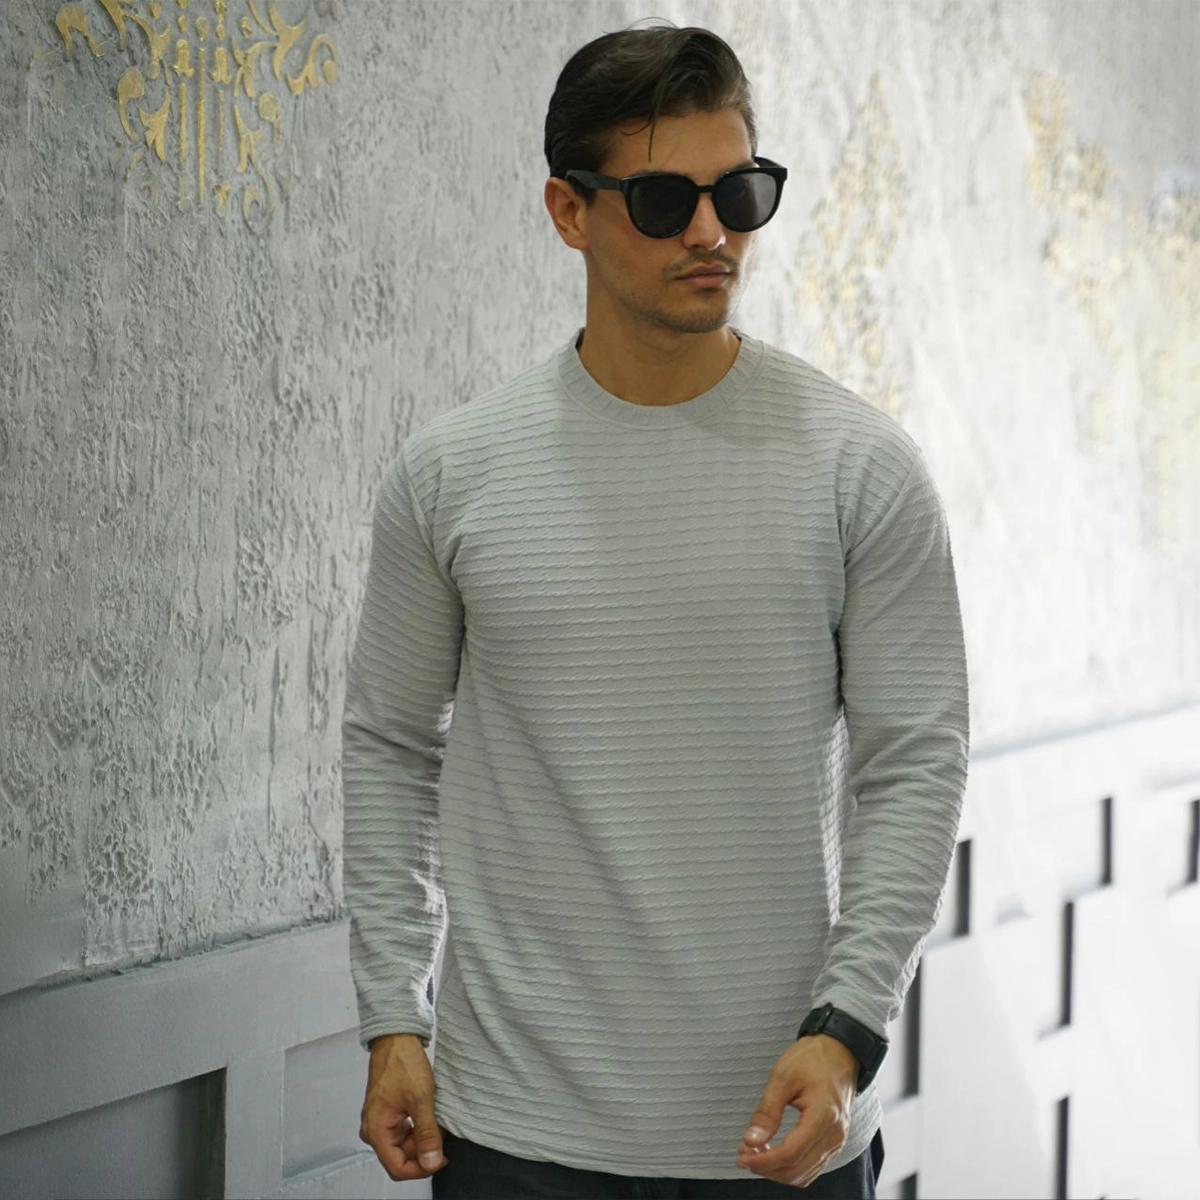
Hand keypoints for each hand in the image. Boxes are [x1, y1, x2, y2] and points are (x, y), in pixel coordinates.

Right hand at [359, 1033, 448, 1180]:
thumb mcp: (421, 1099)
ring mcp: (380, 1121)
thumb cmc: (403, 1062)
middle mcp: (374, 1129)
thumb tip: (431, 1161)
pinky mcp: (388, 1113)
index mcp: (376, 1130)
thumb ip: (427, 1134)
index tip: (440, 1160)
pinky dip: (418, 1129)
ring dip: (422, 1139)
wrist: (396, 1038)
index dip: (421, 1169)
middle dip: (423, 1152)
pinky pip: (403, 1132)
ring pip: (403, 1145)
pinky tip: (430, 1117)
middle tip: (442, 1138)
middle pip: (400, 1157)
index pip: (397, 1168)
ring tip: (437, 1124)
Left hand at [734, 1034, 858, 1187]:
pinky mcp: (835, 1141)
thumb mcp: (783, 1076)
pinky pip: (813, 1165)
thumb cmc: (813, 1058)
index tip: (743, 1156)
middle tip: (744, 1155)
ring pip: (805, 1174)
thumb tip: (751, 1141)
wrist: (840, 1050)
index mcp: (823, 1116)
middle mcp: (834, 1135)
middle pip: (798, 1170)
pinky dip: (791, 1166)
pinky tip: (773, 1153)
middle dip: (767, 1168)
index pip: (791, 1153)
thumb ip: (767, 1111)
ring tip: (755, 1154)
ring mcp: (837, 1140)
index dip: (764, 1160)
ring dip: (778, 1170)